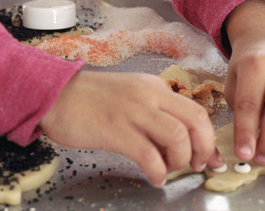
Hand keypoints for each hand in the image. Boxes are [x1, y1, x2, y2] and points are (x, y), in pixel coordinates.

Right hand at [39, 70, 223, 186]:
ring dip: (181, 160)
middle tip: (196, 165)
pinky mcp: (116, 130)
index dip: (208, 138)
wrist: (54, 95)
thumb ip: (152, 111)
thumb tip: (177, 139)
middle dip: (204, 148)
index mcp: (154, 87)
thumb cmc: (88, 100)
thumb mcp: (128, 95)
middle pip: (196, 119)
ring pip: (177, 136)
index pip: (194, 110)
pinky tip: (153, 178)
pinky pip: (149, 154)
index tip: (209, 158)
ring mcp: (133, 112)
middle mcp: (148, 95)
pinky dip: (158, 171)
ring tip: (168, 170)